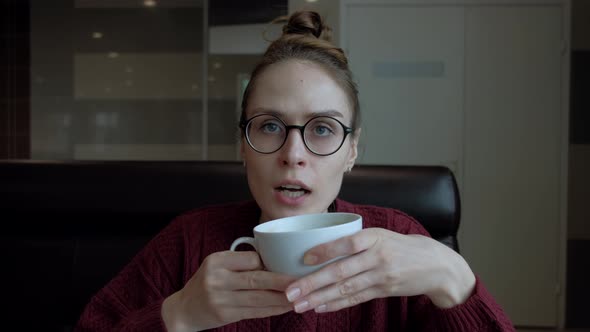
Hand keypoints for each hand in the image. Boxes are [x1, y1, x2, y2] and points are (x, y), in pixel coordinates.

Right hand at [162, 251, 295, 331]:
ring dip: (282, 298)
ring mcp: (220, 298)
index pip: (251, 258)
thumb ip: (241, 263)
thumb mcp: (217, 265)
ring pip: (259, 298)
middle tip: (302, 281)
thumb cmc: (208, 283)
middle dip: (283, 281)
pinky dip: (273, 309)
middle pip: (257, 279)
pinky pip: (255, 312)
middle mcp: (217, 278)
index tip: (285, 265)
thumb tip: (276, 262)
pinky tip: (285, 307)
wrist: (184, 309)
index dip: (269, 263)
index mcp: (217, 260)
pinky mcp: (225, 315)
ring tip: (299, 296)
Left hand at [284, 228, 475, 313]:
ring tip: (299, 304)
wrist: (436, 265)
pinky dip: (337, 304)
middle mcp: (378, 257)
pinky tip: (320, 307)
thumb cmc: (401, 246)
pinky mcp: (384, 291)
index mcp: (375, 237)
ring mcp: (382, 276)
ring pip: (346, 289)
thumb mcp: (382, 234)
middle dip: (313, 282)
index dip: (325, 251)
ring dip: (320, 298)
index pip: (347, 243)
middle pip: (341, 271)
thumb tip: (319, 245)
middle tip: (291, 290)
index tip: (303, 259)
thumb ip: (356, 240)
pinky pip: (356, 298)